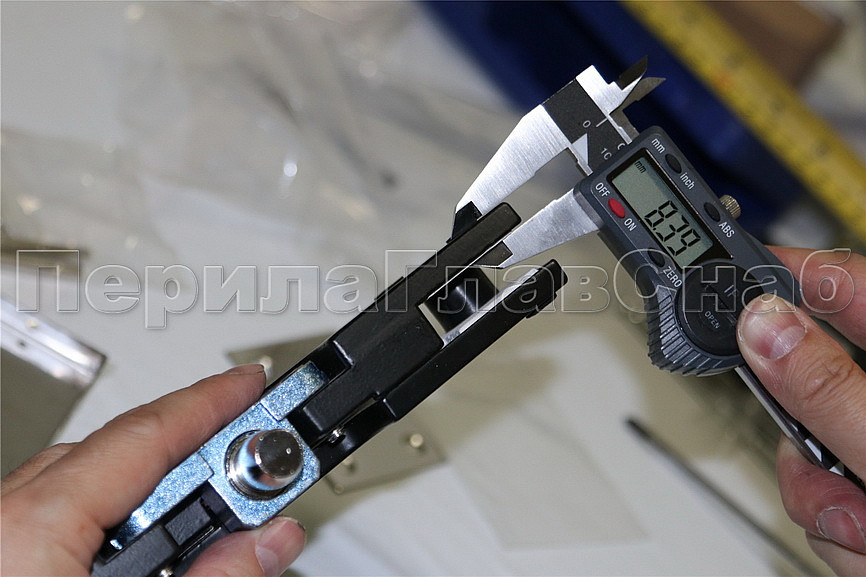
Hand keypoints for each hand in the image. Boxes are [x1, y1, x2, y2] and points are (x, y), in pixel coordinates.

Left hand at [1, 364, 305, 576]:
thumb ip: (214, 575)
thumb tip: (273, 536)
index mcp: (32, 529)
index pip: (147, 435)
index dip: (213, 401)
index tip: (255, 382)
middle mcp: (3, 519)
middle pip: (116, 450)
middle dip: (191, 445)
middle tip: (251, 446)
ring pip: (80, 477)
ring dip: (150, 482)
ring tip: (204, 509)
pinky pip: (50, 505)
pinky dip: (105, 504)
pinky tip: (137, 533)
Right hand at [738, 247, 865, 575]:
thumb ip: (829, 390)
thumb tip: (764, 325)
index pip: (852, 286)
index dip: (792, 273)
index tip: (736, 275)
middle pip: (812, 381)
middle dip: (805, 438)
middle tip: (824, 470)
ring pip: (811, 447)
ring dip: (824, 502)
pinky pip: (825, 493)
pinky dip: (841, 529)